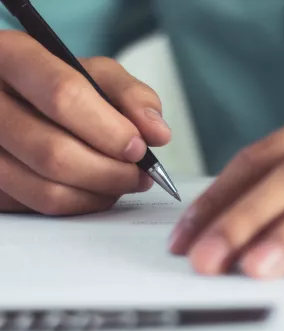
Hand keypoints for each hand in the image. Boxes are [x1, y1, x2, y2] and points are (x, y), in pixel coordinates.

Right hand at [0, 31, 170, 214]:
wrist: (20, 102)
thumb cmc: (63, 86)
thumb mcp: (97, 75)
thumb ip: (132, 96)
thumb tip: (157, 133)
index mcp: (14, 58)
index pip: (63, 96)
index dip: (110, 129)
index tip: (139, 148)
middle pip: (54, 152)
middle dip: (110, 172)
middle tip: (139, 175)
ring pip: (46, 189)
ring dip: (99, 193)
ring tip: (123, 182)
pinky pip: (39, 208)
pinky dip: (80, 204)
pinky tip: (96, 190)